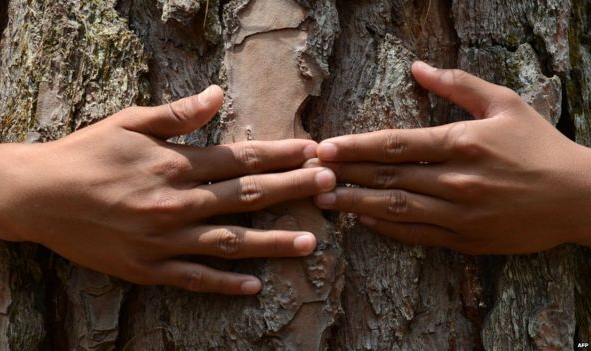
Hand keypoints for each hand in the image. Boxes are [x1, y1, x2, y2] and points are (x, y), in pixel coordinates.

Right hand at [0, 85, 335, 293]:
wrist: (38, 196)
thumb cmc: (86, 153)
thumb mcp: (129, 121)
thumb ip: (178, 114)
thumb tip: (218, 95)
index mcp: (176, 165)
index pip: (242, 158)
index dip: (282, 155)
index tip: (314, 153)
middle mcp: (178, 203)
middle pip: (247, 196)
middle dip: (292, 190)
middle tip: (330, 187)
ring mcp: (164, 240)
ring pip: (230, 242)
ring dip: (273, 241)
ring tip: (313, 242)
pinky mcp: (148, 268)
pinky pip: (193, 278)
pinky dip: (224, 283)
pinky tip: (253, 286)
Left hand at [312, 62, 590, 253]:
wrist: (578, 197)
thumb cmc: (539, 145)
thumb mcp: (505, 103)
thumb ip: (458, 84)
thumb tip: (417, 67)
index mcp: (462, 142)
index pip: (394, 144)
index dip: (354, 146)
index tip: (324, 148)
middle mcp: (456, 180)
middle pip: (387, 177)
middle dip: (344, 174)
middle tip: (310, 175)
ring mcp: (460, 214)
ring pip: (395, 208)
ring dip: (356, 204)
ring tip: (325, 200)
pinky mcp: (466, 240)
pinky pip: (416, 235)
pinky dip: (387, 229)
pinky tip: (363, 222)